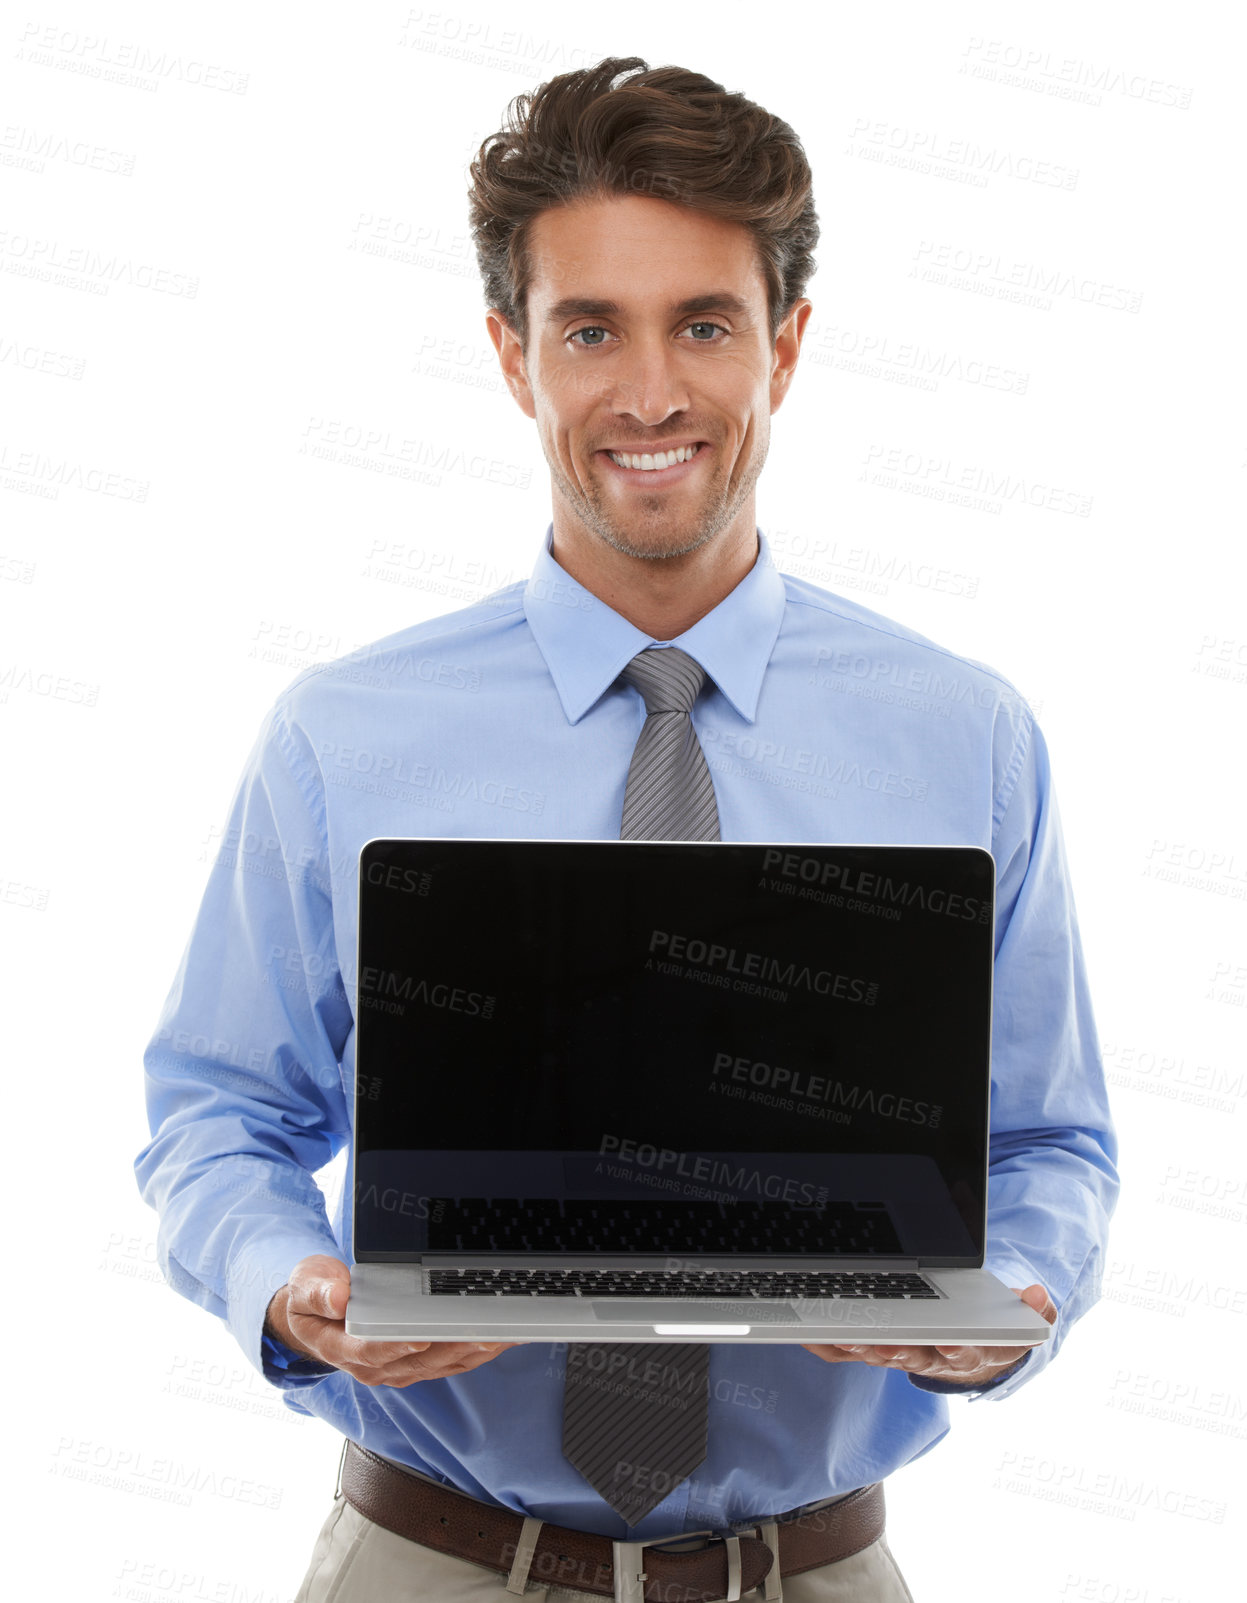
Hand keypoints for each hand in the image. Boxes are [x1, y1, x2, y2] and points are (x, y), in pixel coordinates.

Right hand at [264, 1254, 521, 1387]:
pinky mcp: (417, 1364)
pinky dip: (477, 1350)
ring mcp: (398, 1368)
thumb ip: (318, 1291)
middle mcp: (375, 1365)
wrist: (315, 1318)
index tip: (421, 1335)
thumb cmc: (313, 1300)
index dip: (397, 1344)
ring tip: (504, 1331)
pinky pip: (451, 1362)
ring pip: (441, 1362)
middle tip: (484, 1329)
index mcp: (344, 1347)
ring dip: (473, 1348)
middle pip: (419, 1359)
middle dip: (453, 1343)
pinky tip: (502, 1337)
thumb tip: (338, 1296)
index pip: (373, 1350)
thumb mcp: (304, 1287)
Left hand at [800, 1283, 1055, 1387]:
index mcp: (968, 1352)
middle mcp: (932, 1358)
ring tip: (844, 1336)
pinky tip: (814, 1332)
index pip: (964, 1354)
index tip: (947, 1344)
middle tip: (883, 1346)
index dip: (956, 1350)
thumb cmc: (990, 1326)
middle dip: (898, 1352)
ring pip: (878, 1354)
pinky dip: (832, 1344)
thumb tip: (1038, 1295)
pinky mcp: (878, 1347)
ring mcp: (902, 1354)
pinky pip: (852, 1350)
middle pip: (913, 1358)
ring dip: (861, 1348)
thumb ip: (1032, 1309)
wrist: (968, 1347)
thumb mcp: (1018, 1320)